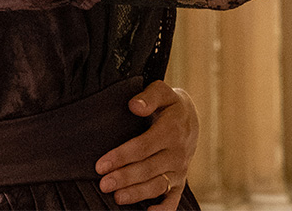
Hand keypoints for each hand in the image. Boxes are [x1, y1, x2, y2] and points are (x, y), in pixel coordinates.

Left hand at [96, 80, 198, 207]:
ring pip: (158, 185)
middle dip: (125, 177)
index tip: (101, 164)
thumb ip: (149, 96)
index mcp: (172, 130)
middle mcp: (178, 152)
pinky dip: (162, 210)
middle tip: (104, 184)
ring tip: (117, 198)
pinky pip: (173, 200)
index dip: (122, 156)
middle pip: (149, 168)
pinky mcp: (180, 183)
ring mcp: (179, 170)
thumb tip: (134, 106)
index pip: (144, 146)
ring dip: (138, 193)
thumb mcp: (162, 92)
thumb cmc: (168, 106)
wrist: (190, 120)